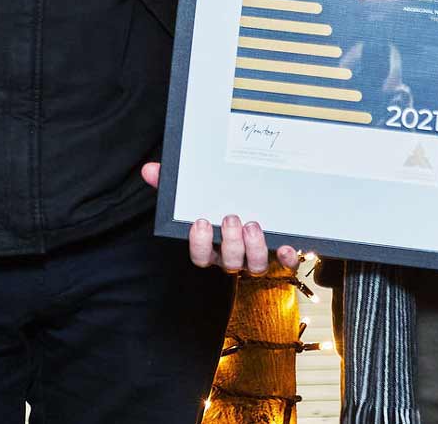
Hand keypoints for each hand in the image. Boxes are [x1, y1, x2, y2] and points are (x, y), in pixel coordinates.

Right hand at [140, 162, 301, 274]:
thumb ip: (171, 182)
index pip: (200, 256)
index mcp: (211, 245)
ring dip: (255, 249)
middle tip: (231, 218)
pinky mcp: (279, 254)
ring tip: (253, 225)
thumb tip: (150, 170)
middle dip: (231, 243)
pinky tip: (286, 244)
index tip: (200, 222)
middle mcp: (232, 256)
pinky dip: (287, 256)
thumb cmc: (217, 202)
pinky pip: (285, 264)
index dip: (200, 244)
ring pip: (255, 266)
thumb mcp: (193, 192)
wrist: (255, 200)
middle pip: (229, 263)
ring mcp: (256, 256)